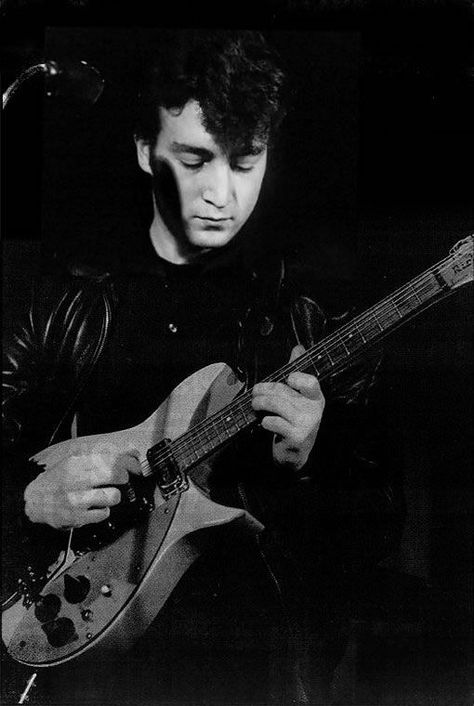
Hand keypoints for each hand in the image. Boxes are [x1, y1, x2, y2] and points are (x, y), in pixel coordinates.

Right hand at [24, 451, 140, 529]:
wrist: (33, 501)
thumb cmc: (57, 480)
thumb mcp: (73, 461)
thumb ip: (99, 455)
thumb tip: (130, 450)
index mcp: (76, 464)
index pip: (111, 458)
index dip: (129, 461)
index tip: (135, 465)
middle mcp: (77, 480)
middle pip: (116, 474)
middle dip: (124, 476)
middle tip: (122, 478)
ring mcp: (77, 500)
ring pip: (114, 496)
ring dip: (114, 495)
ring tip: (105, 495)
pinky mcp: (78, 518)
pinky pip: (104, 514)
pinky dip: (103, 511)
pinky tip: (95, 507)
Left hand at [252, 345, 324, 472]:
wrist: (295, 454)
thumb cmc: (294, 421)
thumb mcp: (298, 398)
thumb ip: (297, 374)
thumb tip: (298, 348)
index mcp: (316, 398)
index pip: (310, 382)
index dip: (296, 378)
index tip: (287, 380)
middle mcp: (315, 410)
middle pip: (283, 391)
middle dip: (263, 390)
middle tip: (254, 393)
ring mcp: (307, 425)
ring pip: (276, 404)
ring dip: (259, 403)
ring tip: (254, 405)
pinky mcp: (297, 437)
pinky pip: (273, 422)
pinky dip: (264, 421)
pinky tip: (264, 422)